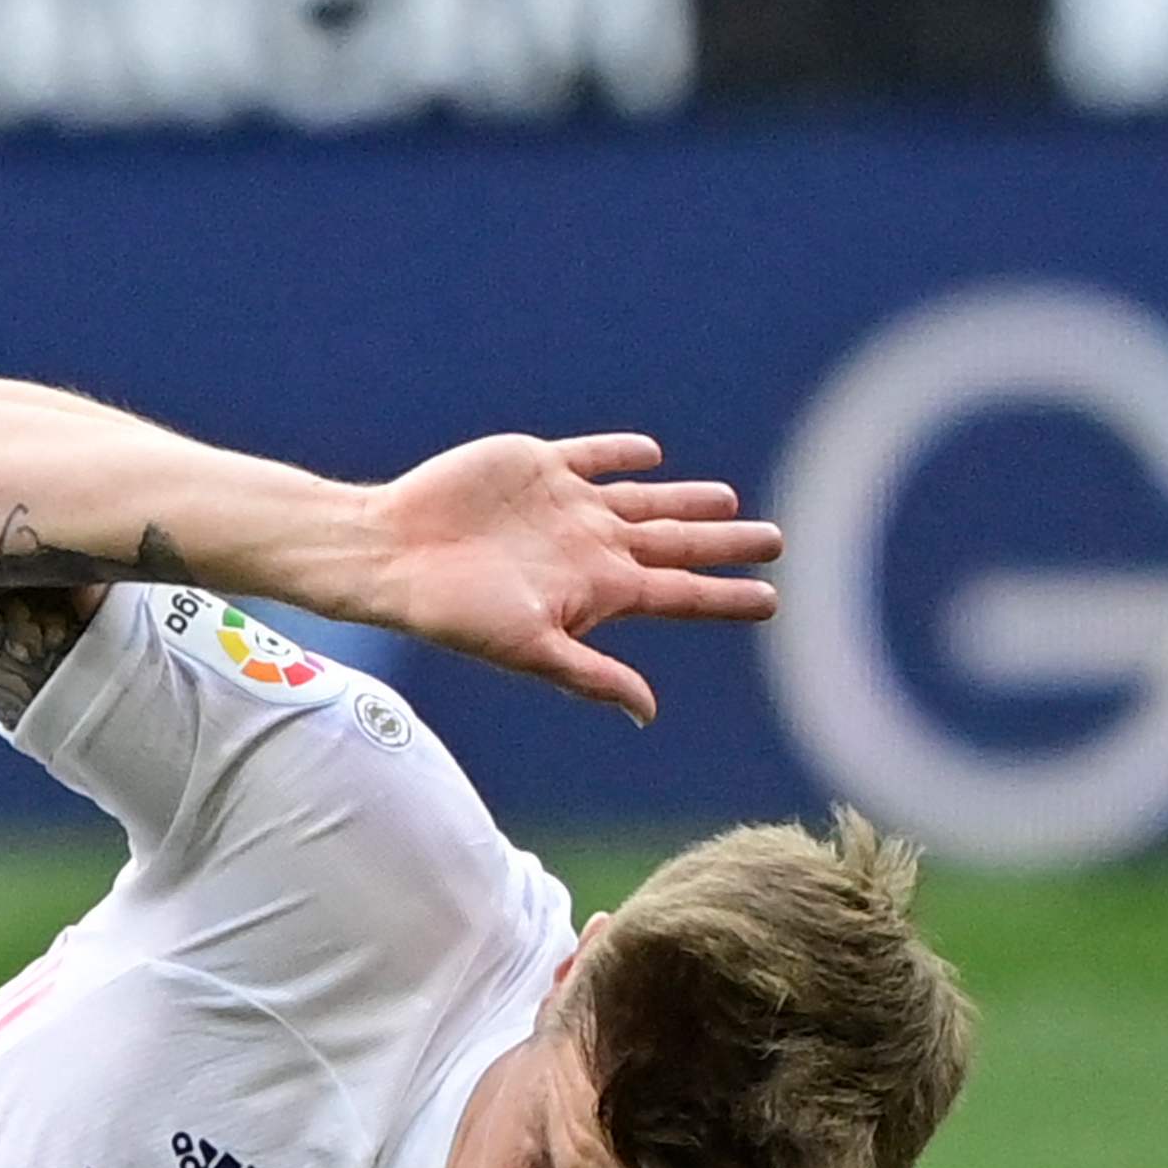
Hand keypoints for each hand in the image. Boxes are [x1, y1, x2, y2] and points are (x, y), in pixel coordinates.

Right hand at [327, 432, 778, 724]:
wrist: (390, 552)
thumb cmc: (453, 612)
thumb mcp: (530, 649)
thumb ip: (590, 676)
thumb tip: (649, 713)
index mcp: (597, 590)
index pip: (680, 593)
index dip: (727, 595)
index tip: (772, 600)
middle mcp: (589, 547)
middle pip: (676, 543)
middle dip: (725, 541)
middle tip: (776, 539)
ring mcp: (566, 506)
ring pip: (645, 500)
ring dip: (687, 499)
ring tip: (729, 498)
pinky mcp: (537, 466)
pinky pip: (592, 457)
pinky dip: (624, 455)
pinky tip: (651, 455)